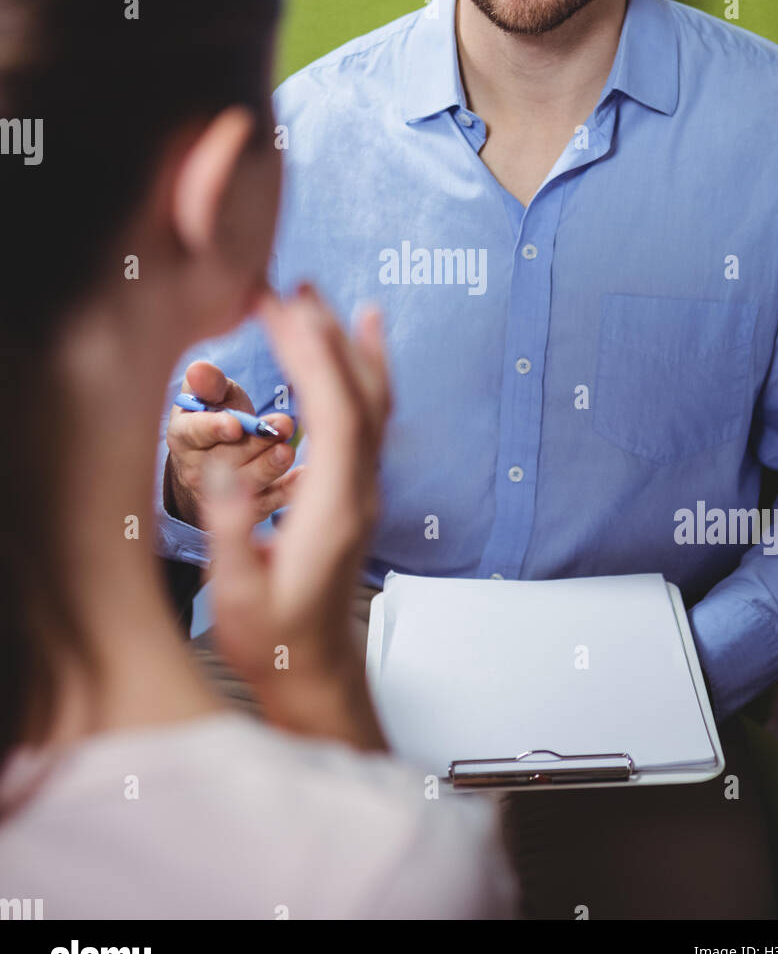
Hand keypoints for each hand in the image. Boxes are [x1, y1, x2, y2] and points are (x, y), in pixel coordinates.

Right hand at [165, 361, 298, 528]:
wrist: (220, 456)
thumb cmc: (219, 414)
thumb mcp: (212, 394)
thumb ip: (209, 382)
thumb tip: (199, 368)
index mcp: (184, 436)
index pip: (195, 433)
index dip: (214, 429)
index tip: (236, 425)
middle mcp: (197, 469)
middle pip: (226, 458)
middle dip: (256, 442)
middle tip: (283, 425)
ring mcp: (223, 493)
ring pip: (247, 482)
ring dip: (270, 466)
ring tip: (288, 451)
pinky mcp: (249, 508)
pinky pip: (269, 502)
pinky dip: (288, 490)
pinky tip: (305, 476)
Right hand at [201, 284, 390, 747]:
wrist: (312, 668)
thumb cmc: (272, 638)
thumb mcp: (241, 596)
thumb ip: (235, 537)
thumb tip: (229, 475)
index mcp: (335, 508)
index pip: (335, 416)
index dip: (313, 357)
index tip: (282, 310)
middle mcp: (361, 488)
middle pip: (358, 397)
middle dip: (326, 336)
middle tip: (292, 285)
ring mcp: (364, 486)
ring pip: (371, 402)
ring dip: (347, 346)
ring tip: (322, 296)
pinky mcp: (355, 487)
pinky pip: (369, 417)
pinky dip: (364, 371)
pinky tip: (360, 341)